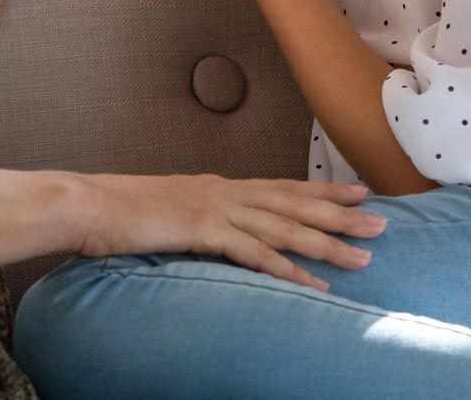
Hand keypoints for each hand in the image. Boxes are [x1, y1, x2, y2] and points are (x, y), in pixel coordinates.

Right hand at [71, 173, 384, 291]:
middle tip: (382, 222)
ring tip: (364, 256)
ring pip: (286, 227)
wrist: (88, 205)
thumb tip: (216, 229)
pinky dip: (289, 270)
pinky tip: (315, 285)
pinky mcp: (204, 230)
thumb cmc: (121, 212)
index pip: (283, 187)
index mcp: (220, 185)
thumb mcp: (170, 209)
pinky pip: (255, 255)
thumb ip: (199, 217)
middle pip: (296, 203)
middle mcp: (226, 191)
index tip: (359, 193)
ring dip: (328, 244)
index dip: (324, 190)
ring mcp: (217, 208)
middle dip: (342, 214)